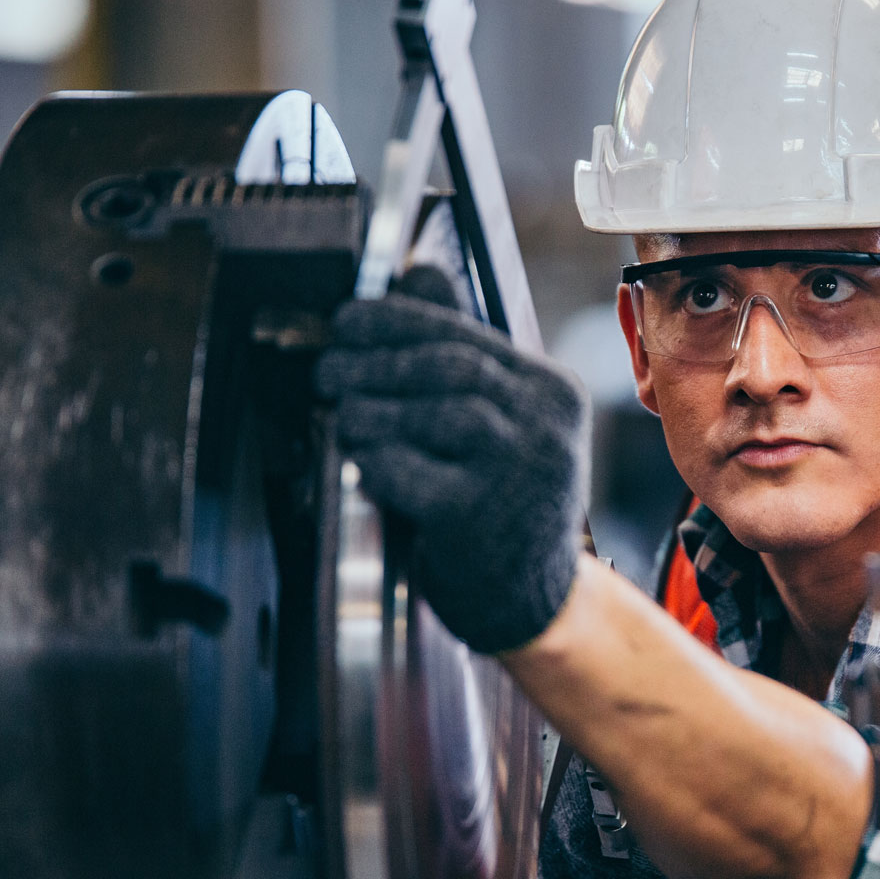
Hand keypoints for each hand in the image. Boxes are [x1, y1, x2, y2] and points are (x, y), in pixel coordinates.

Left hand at [316, 265, 588, 653]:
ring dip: (368, 409)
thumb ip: (461, 354)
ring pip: (430, 412)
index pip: (466, 335)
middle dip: (373, 361)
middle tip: (326, 371)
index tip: (346, 321)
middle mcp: (548, 426)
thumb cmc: (502, 509)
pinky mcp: (481, 517)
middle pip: (448, 366)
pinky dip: (375, 461)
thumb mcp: (497, 425)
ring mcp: (521, 471)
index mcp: (553, 393)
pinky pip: (408, 470)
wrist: (532, 604)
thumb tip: (418, 274)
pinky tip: (363, 465)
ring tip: (341, 417)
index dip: (396, 320)